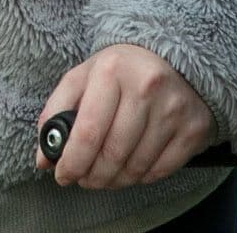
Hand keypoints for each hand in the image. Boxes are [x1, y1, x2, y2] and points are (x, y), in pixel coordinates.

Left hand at [36, 45, 214, 188]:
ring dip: (114, 180)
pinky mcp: (192, 130)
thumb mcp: (83, 77)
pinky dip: (140, 178)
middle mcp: (146, 89)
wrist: (174, 56)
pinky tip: (130, 169)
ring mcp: (172, 110)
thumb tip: (43, 158)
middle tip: (83, 178)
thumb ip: (56, 113)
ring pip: (136, 167)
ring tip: (104, 175)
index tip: (62, 175)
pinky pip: (160, 171)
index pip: (88, 132)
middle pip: (112, 155)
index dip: (71, 162)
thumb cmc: (121, 71)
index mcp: (112, 71)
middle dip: (91, 176)